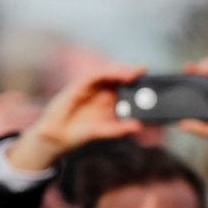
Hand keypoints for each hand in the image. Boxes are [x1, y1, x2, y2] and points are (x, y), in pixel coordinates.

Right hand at [6, 68, 140, 173]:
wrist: (56, 138)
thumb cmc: (78, 133)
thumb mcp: (102, 131)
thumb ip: (119, 129)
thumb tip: (139, 126)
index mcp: (108, 101)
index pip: (124, 87)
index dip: (136, 82)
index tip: (151, 82)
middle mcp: (100, 91)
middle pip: (117, 76)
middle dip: (131, 71)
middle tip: (144, 71)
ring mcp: (89, 87)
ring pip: (107, 72)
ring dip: (120, 70)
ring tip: (133, 72)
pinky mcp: (78, 86)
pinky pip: (93, 75)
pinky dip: (105, 73)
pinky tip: (114, 74)